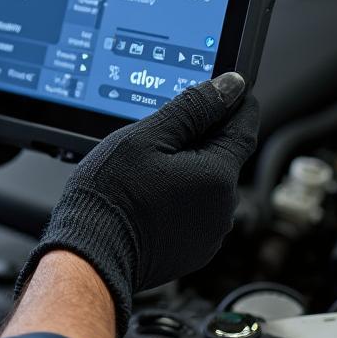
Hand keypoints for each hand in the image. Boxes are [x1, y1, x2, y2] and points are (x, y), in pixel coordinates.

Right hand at [16, 73, 258, 336]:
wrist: (92, 251)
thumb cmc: (113, 194)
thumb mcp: (148, 136)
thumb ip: (192, 109)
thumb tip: (228, 87)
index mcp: (218, 176)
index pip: (244, 127)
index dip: (236, 102)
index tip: (229, 88)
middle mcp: (223, 209)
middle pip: (222, 156)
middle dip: (200, 137)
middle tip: (164, 127)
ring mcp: (208, 234)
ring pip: (205, 184)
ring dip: (187, 167)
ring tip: (147, 164)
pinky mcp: (191, 249)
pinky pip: (193, 210)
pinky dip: (178, 195)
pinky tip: (148, 190)